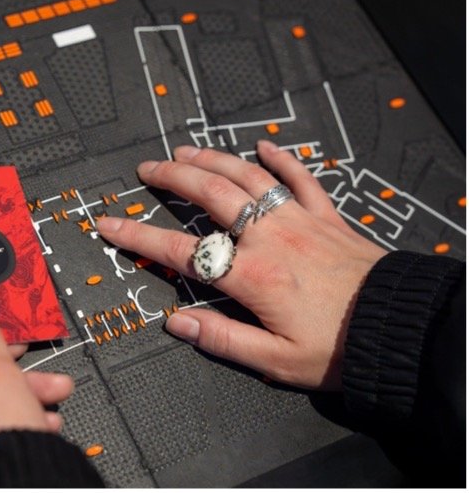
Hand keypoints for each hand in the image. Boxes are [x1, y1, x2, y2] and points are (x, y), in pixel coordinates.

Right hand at [96, 141, 385, 390]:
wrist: (400, 328)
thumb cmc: (340, 348)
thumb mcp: (275, 361)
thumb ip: (222, 340)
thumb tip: (176, 323)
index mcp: (252, 276)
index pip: (180, 250)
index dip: (138, 236)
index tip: (109, 224)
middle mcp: (270, 238)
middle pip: (210, 193)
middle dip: (171, 177)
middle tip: (145, 169)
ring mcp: (299, 220)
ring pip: (247, 177)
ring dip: (211, 158)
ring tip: (184, 151)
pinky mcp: (327, 216)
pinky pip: (301, 178)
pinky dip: (281, 159)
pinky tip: (263, 147)